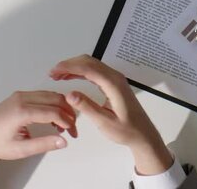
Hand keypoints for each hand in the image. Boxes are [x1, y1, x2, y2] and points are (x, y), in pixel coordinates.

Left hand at [0, 91, 76, 160]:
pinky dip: (52, 104)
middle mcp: (22, 99)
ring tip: (64, 125)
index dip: (66, 121)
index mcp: (21, 111)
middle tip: (72, 127)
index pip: (52, 111)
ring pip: (49, 95)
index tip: (72, 132)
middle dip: (67, 112)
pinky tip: (54, 118)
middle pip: (54, 98)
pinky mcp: (20, 96)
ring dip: (61, 107)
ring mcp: (20, 95)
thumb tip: (63, 141)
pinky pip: (42, 95)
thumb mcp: (21, 149)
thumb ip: (44, 144)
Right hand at [50, 55, 172, 174]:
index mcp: (114, 84)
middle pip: (88, 62)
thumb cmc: (126, 130)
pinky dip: (80, 71)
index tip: (54, 72)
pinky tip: (70, 77)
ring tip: (57, 75)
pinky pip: (94, 71)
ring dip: (73, 67)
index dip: (69, 67)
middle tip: (52, 74)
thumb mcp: (104, 123)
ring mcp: (114, 78)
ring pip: (91, 64)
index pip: (88, 68)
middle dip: (69, 64)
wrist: (143, 134)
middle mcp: (115, 77)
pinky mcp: (113, 83)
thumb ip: (87, 107)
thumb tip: (70, 94)